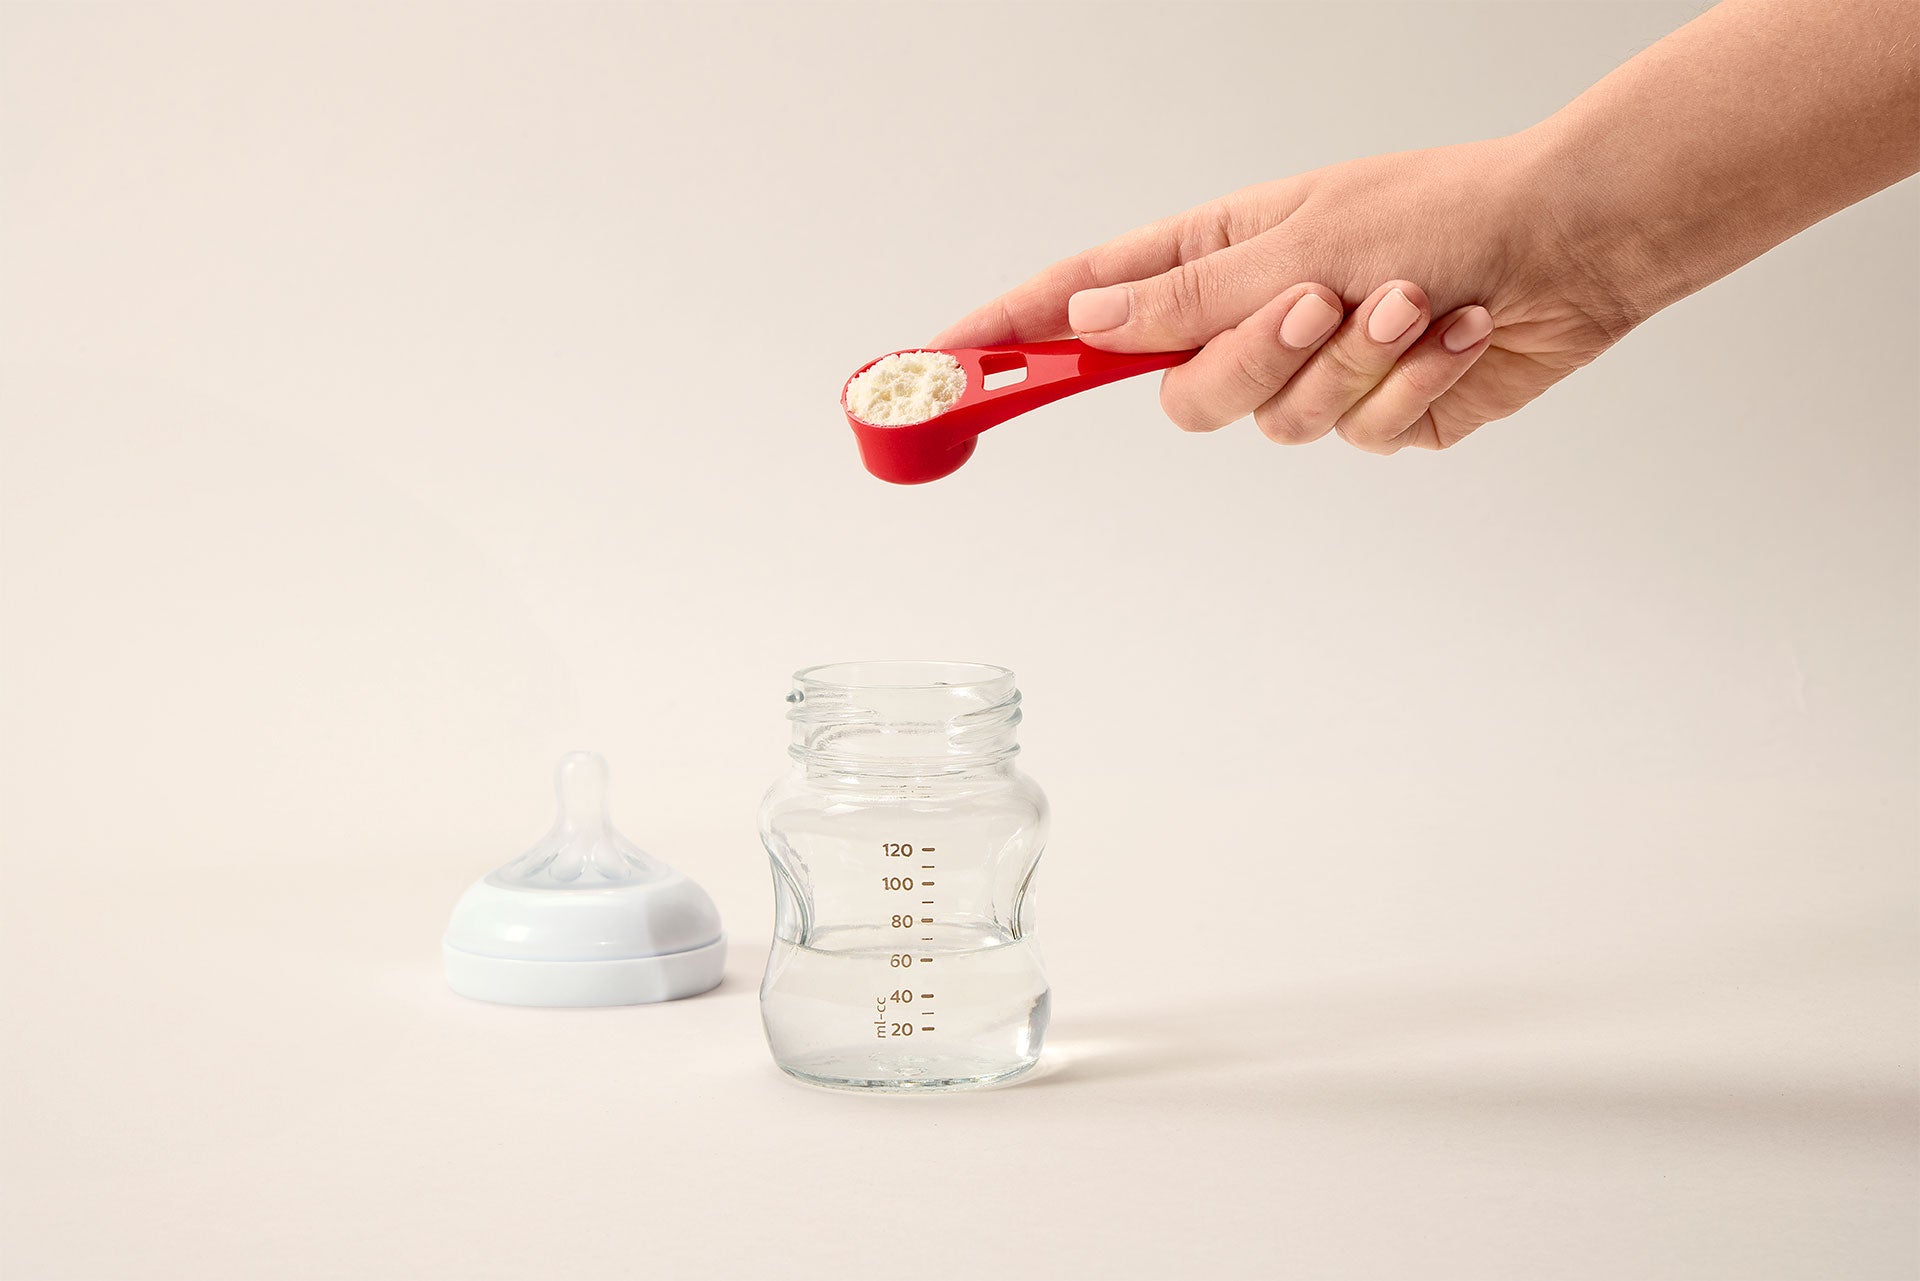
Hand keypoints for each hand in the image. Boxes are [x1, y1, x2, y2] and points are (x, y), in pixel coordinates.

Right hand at [932, 134, 1634, 453]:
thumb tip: (1088, 322)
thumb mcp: (1303, 240)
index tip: (945, 361)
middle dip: (1255, 359)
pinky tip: (1454, 332)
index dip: (1012, 333)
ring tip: (1414, 299)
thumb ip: (1190, 300)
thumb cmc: (1446, 207)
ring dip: (1353, 363)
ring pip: (1274, 423)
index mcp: (1216, 256)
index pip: (1086, 301)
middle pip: (1181, 394)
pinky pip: (1355, 437)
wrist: (1572, 245)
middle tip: (1315, 305)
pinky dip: (1408, 384)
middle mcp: (1250, 317)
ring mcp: (1311, 374)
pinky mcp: (1371, 417)